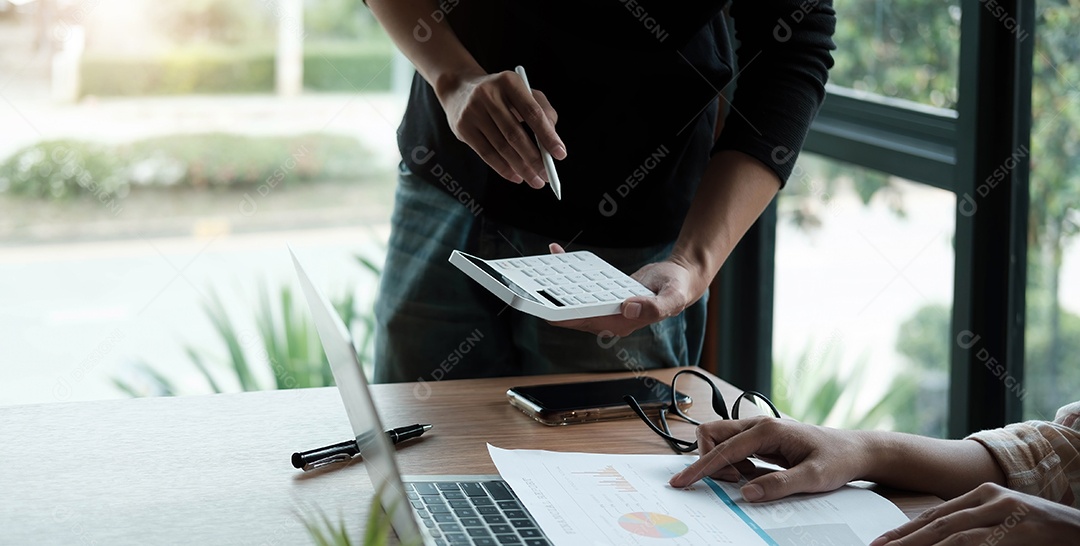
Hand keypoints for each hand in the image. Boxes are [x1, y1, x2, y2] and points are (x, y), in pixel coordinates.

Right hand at [437, 71, 564, 187]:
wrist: (459, 90)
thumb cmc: (501, 95)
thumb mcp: (523, 92)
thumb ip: (543, 111)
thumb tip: (552, 140)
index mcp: (509, 82)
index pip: (533, 113)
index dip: (547, 136)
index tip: (560, 154)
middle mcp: (488, 95)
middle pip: (515, 134)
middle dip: (534, 158)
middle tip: (547, 174)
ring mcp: (473, 112)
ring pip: (501, 147)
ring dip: (521, 168)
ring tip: (535, 180)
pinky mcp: (463, 128)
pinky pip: (486, 154)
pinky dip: (504, 169)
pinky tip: (516, 176)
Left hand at [545, 244, 702, 337]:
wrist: (681, 278)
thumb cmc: (678, 288)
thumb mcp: (672, 297)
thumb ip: (654, 307)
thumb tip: (628, 308)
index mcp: (621, 322)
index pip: (584, 321)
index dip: (562, 316)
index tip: (542, 307)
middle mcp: (609, 317)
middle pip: (572, 312)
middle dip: (551, 300)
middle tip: (531, 284)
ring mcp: (606, 306)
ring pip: (574, 298)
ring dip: (556, 285)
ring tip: (541, 266)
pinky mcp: (605, 294)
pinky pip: (582, 285)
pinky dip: (570, 270)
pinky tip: (559, 254)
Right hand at [668, 417, 869, 501]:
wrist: (854, 450)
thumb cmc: (837, 459)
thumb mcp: (814, 478)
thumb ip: (779, 485)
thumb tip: (747, 494)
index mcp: (767, 430)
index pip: (722, 448)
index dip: (700, 468)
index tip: (682, 482)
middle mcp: (759, 425)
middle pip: (712, 434)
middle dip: (708, 460)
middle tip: (729, 483)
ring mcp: (759, 430)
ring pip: (720, 441)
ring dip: (722, 464)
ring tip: (746, 480)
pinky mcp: (761, 439)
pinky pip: (733, 449)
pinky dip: (734, 465)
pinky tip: (752, 476)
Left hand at [870, 483, 1079, 545]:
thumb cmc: (1042, 533)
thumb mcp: (1002, 527)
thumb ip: (973, 532)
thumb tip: (937, 543)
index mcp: (982, 494)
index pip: (935, 514)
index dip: (905, 529)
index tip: (881, 541)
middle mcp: (990, 498)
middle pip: (937, 522)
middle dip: (904, 539)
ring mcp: (1005, 511)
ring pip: (953, 533)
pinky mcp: (1019, 526)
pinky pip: (979, 543)